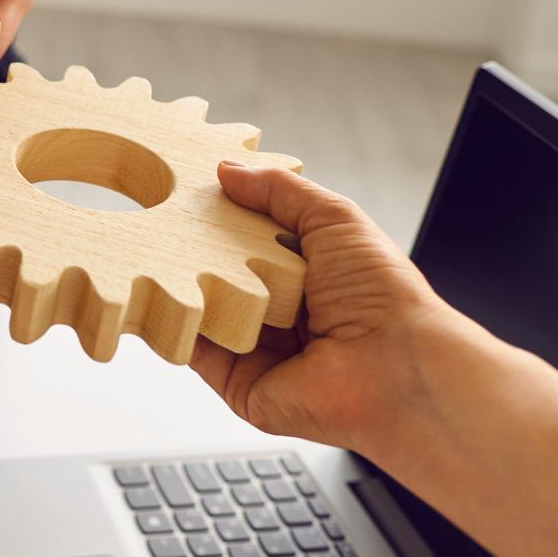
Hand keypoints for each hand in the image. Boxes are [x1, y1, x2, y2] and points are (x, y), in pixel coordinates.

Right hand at [188, 164, 480, 454]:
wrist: (396, 367)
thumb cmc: (384, 297)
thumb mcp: (334, 218)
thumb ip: (279, 190)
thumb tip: (228, 171)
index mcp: (309, 275)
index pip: (250, 240)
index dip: (223, 218)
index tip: (191, 195)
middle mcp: (284, 314)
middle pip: (222, 274)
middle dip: (196, 250)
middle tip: (167, 222)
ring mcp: (260, 351)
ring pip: (205, 310)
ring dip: (184, 286)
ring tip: (161, 255)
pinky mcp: (241, 384)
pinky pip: (197, 352)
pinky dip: (180, 326)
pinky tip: (167, 298)